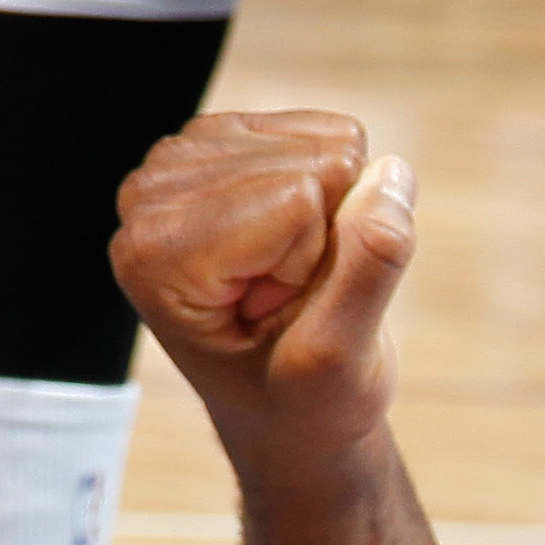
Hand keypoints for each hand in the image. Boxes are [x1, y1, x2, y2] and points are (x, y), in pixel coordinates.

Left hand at [112, 111, 417, 484]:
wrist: (286, 410)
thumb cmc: (302, 402)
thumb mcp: (336, 360)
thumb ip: (366, 268)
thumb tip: (393, 172)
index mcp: (156, 252)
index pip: (296, 198)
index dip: (316, 262)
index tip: (283, 315)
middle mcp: (152, 195)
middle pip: (309, 162)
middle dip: (323, 234)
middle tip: (290, 299)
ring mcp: (184, 161)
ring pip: (325, 143)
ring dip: (330, 215)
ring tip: (291, 278)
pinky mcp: (226, 141)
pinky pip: (331, 134)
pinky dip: (337, 190)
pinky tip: (298, 242)